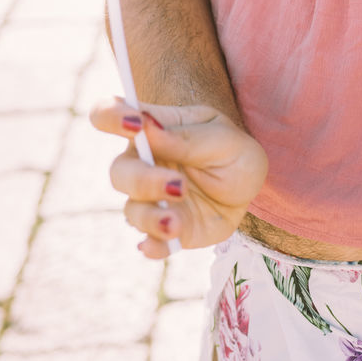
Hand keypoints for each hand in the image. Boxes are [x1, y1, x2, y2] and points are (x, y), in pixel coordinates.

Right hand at [90, 98, 268, 258]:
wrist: (251, 189)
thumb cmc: (233, 152)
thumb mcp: (223, 139)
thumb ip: (185, 137)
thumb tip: (145, 125)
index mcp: (152, 130)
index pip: (111, 114)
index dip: (110, 116)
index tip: (135, 124)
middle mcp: (142, 165)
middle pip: (120, 172)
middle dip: (144, 180)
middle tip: (179, 185)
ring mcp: (151, 200)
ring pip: (132, 211)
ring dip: (151, 217)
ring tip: (175, 222)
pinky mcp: (164, 231)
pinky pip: (151, 242)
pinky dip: (154, 246)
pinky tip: (161, 245)